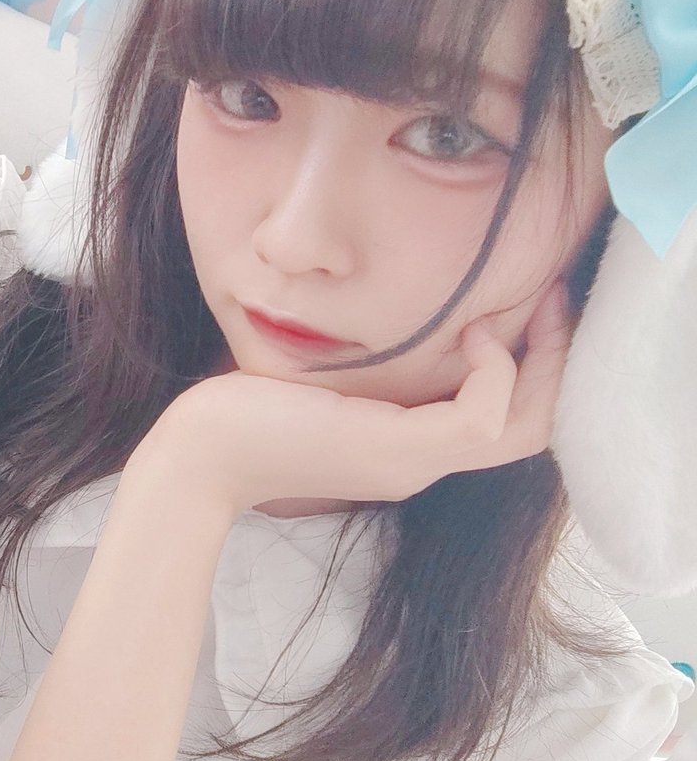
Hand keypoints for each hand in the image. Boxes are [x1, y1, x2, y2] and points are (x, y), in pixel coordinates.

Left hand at [130, 285, 572, 514]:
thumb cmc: (246, 411)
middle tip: (559, 299)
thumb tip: (385, 317)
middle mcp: (420, 462)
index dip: (535, 368)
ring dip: (542, 361)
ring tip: (531, 305)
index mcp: (406, 446)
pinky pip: (484, 414)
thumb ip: (363, 362)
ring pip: (526, 426)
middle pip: (535, 430)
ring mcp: (413, 460)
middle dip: (560, 362)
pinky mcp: (397, 449)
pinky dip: (496, 368)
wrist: (199, 454)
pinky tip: (469, 329)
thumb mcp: (320, 380)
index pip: (505, 422)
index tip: (532, 303)